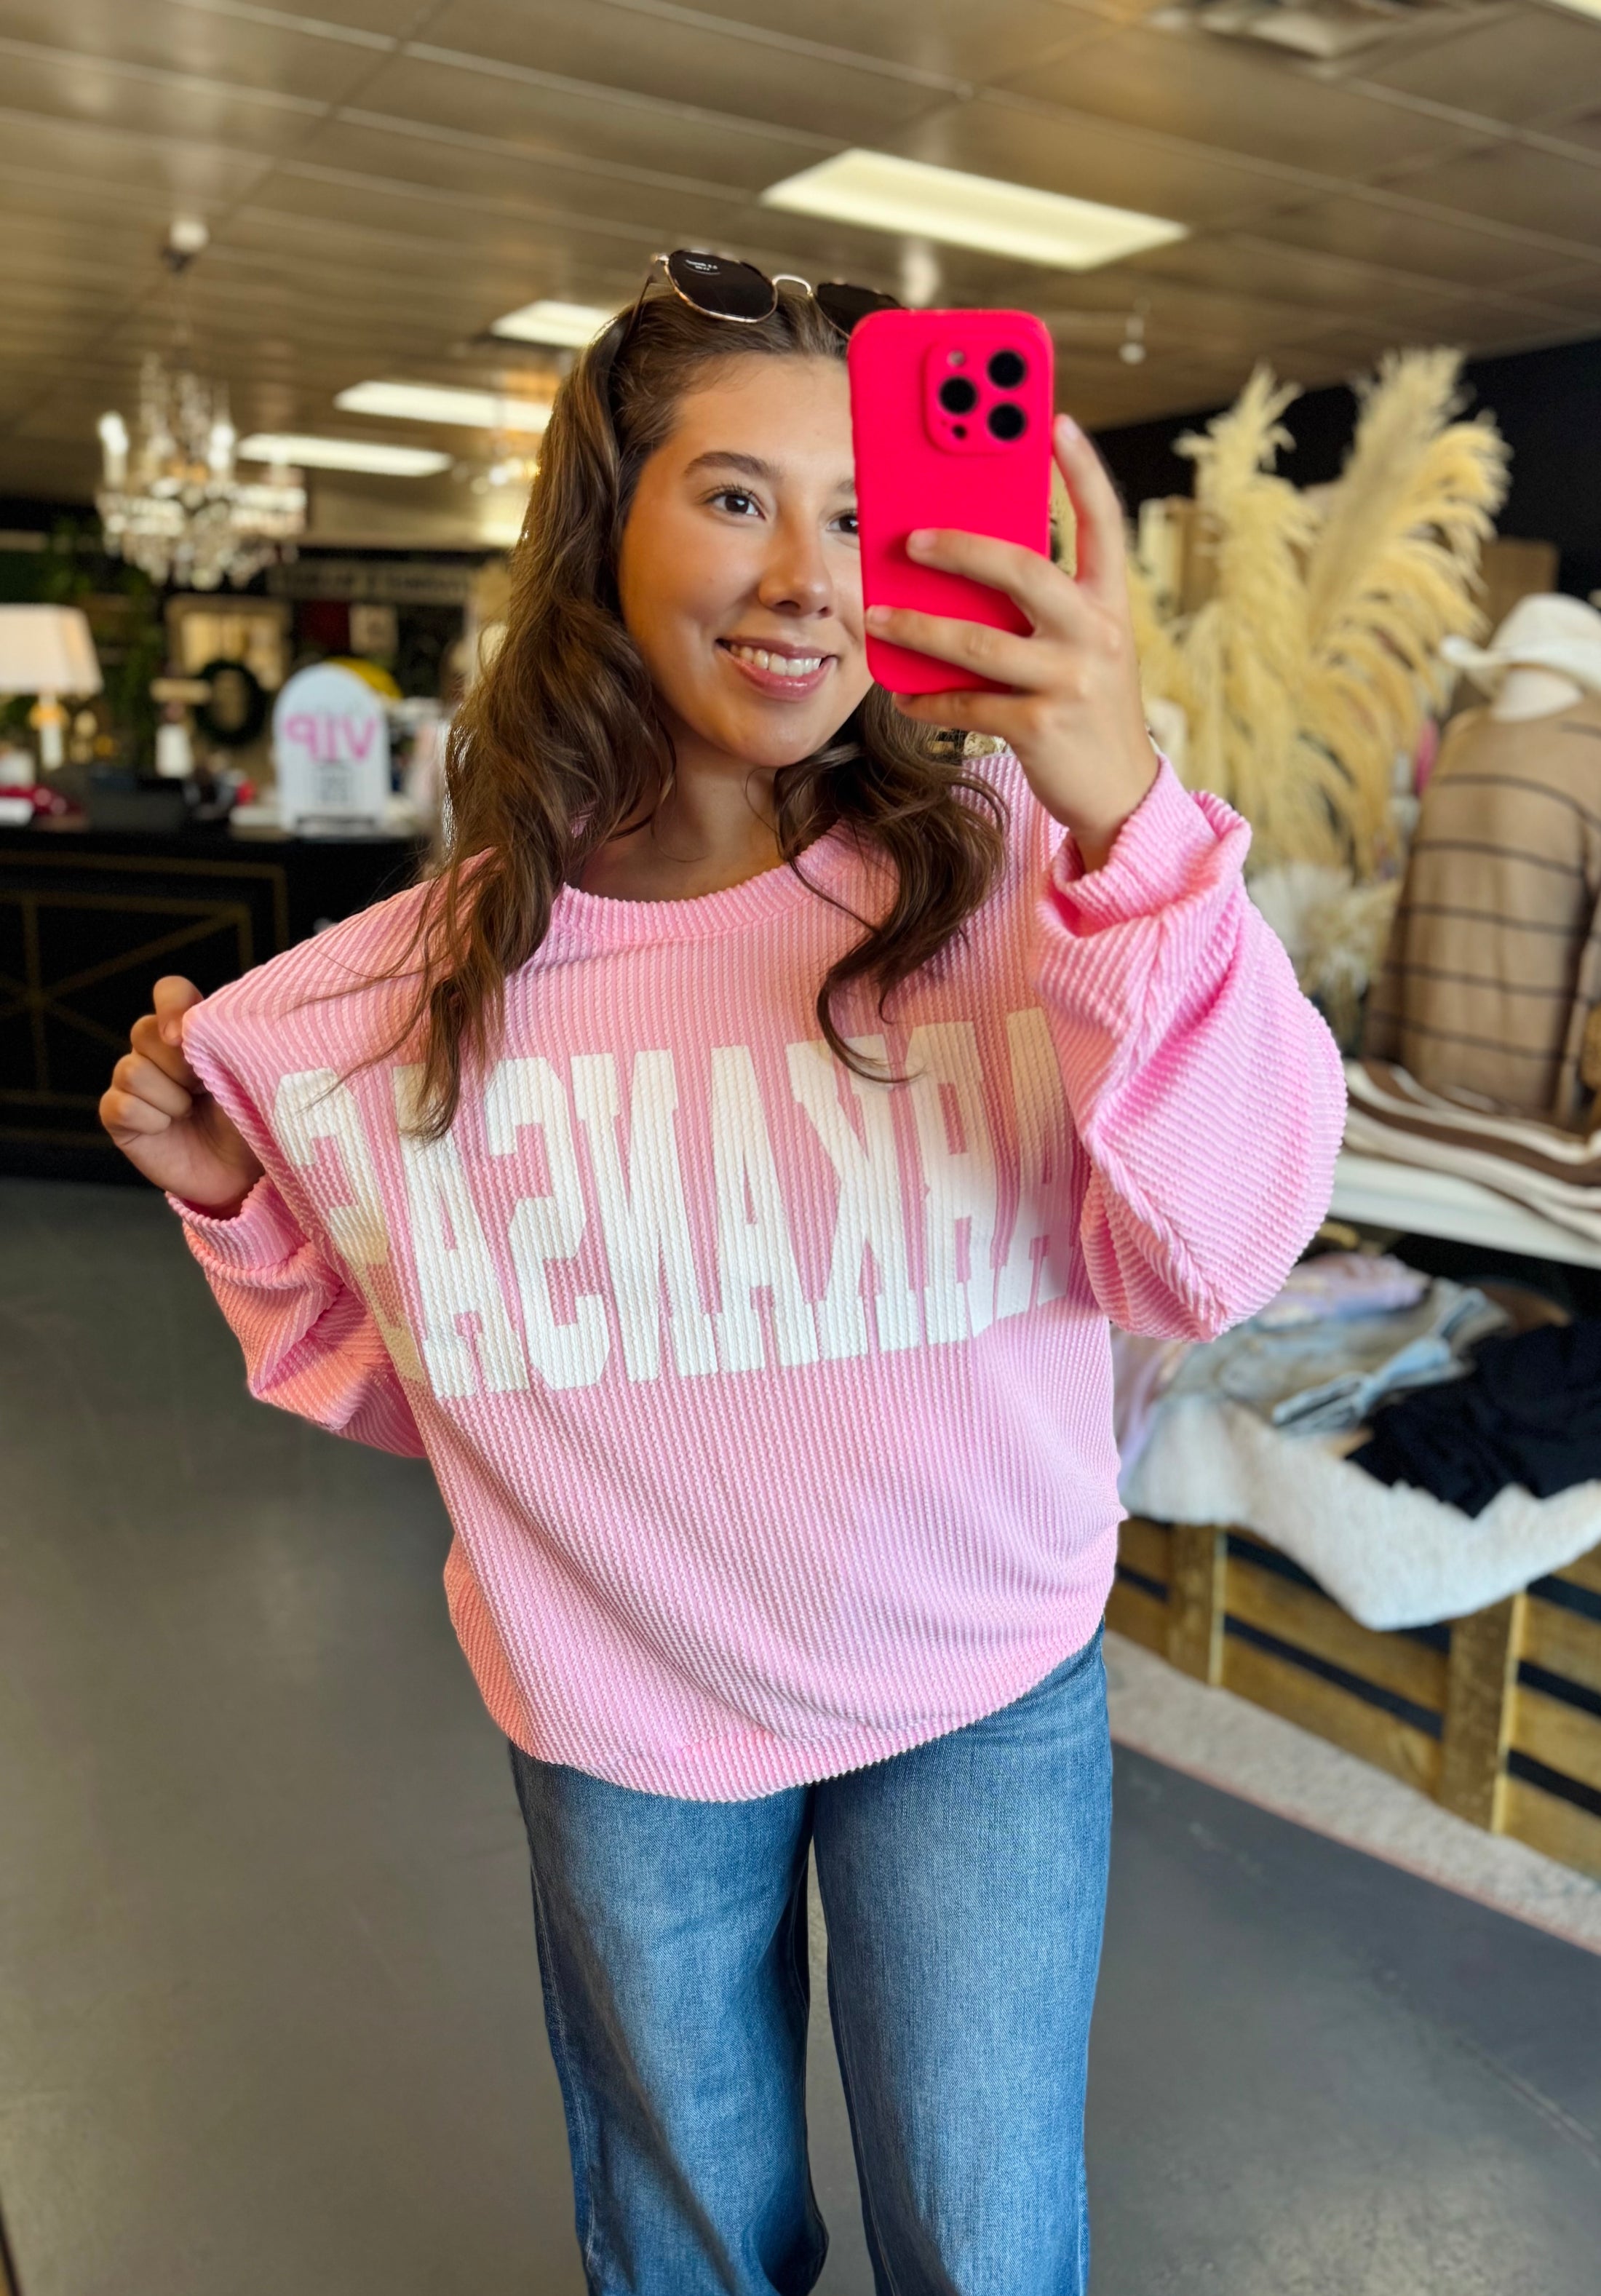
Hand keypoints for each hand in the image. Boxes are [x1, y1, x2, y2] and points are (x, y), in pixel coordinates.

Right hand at [100, 976, 262, 1212]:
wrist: (244, 1174)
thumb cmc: (255, 1121)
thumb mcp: (252, 1078)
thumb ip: (231, 1045)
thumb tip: (201, 1026)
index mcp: (194, 1033)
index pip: (170, 991)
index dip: (171, 1005)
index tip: (182, 1035)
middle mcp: (159, 1052)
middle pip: (144, 1031)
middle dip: (177, 1063)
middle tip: (203, 1089)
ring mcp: (136, 1083)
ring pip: (131, 1069)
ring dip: (168, 1096)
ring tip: (190, 1113)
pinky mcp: (120, 1116)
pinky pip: (120, 1104)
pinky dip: (149, 1119)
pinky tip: (168, 1129)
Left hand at [866, 414, 1158, 870]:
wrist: (1118, 794)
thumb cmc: (1086, 707)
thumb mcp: (1081, 647)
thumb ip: (1040, 609)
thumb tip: (958, 575)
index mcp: (1109, 604)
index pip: (1104, 522)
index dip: (1082, 470)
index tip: (1054, 420)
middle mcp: (1097, 634)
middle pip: (1023, 569)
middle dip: (960, 546)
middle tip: (910, 539)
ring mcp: (1071, 681)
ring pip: (979, 643)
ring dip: (918, 630)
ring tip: (878, 620)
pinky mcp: (1041, 728)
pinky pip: (967, 704)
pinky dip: (928, 699)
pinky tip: (902, 694)